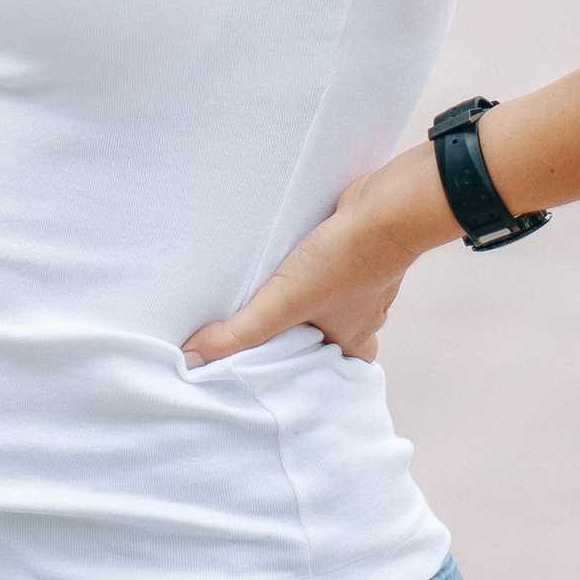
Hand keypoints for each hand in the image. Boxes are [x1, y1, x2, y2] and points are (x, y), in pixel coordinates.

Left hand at [180, 169, 424, 365]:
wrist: (385, 209)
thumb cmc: (343, 261)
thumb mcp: (282, 302)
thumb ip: (239, 332)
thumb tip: (193, 357)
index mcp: (354, 340)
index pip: (328, 370)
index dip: (303, 370)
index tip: (273, 367)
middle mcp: (364, 315)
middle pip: (329, 333)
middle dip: (300, 331)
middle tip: (267, 327)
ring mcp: (365, 281)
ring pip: (333, 298)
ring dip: (307, 295)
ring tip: (273, 290)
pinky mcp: (359, 249)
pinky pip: (334, 264)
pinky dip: (317, 262)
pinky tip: (293, 251)